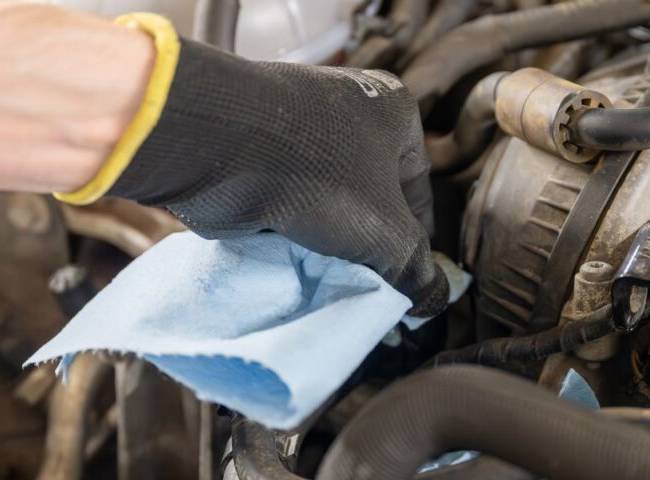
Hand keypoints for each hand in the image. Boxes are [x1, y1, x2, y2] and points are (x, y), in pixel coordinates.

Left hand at [105, 40, 448, 315]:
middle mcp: (350, 112)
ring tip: (322, 282)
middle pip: (371, 200)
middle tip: (361, 291)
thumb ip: (416, 271)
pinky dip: (286, 231)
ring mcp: (299, 128)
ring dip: (323, 244)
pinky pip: (284, 201)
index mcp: (395, 113)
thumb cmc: (317, 175)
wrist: (216, 146)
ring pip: (325, 205)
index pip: (419, 194)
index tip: (401, 286)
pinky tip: (286, 264)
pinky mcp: (257, 150)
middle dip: (364, 247)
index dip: (414, 245)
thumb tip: (433, 301)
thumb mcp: (386, 235)